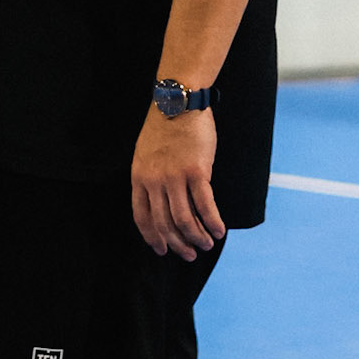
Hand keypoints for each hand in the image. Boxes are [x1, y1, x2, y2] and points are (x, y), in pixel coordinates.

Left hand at [131, 105, 225, 260]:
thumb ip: (150, 179)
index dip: (153, 238)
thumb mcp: (145, 155)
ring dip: (197, 237)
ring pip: (185, 219)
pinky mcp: (197, 172)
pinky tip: (219, 231)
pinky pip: (205, 205)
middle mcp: (154, 181)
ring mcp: (175, 177)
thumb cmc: (164, 127)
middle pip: (165, 224)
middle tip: (189, 254)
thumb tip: (163, 203)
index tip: (162, 250)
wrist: (177, 103)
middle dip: (178, 244)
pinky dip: (213, 222)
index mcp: (139, 178)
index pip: (142, 218)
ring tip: (206, 245)